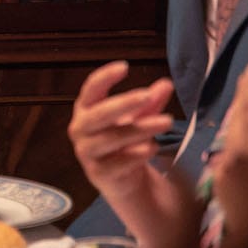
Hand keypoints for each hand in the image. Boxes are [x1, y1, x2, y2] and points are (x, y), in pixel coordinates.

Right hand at [67, 60, 175, 194]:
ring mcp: (87, 152)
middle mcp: (80, 129)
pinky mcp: (98, 173)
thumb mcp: (139, 119)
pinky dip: (137, 154)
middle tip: (148, 95)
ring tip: (166, 121)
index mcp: (86, 110)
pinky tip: (152, 147)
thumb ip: (151, 102)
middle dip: (123, 104)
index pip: (90, 90)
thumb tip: (166, 83)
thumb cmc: (126, 142)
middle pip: (97, 114)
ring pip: (111, 138)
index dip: (104, 78)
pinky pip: (118, 162)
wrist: (122, 180)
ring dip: (140, 129)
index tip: (124, 67)